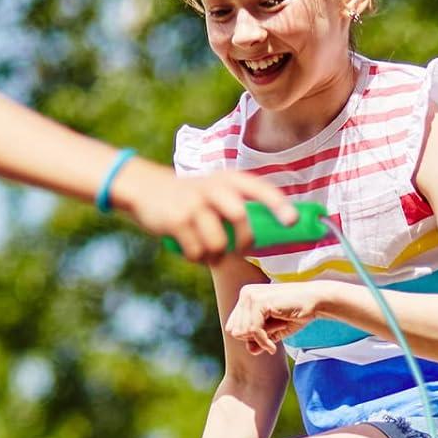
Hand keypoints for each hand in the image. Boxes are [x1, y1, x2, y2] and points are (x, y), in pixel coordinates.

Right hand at [110, 159, 298, 263]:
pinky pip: (197, 252)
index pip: (259, 188)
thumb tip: (278, 235)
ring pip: (219, 243)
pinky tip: (189, 247)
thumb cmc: (193, 199)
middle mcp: (213, 187)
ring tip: (207, 248)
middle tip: (239, 248)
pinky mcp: (176, 220)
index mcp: (228, 180)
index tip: (292, 221)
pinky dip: (196, 257)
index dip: (278, 204)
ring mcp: (193, 203)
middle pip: (241, 219)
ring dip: (216, 254)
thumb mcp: (217, 193)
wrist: (144, 188)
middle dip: (244, 241)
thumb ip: (241, 208)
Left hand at [223, 282, 320, 354]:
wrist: (316, 301)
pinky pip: (253, 331)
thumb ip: (261, 338)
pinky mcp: (259, 302)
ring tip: (277, 334)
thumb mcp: (276, 330)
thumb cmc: (298, 313)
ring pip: (242, 332)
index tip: (268, 339)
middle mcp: (246, 294)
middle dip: (253, 339)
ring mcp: (251, 296)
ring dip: (260, 340)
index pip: (233, 326)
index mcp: (247, 297)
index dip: (249, 337)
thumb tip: (250, 350)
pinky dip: (263, 343)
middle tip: (274, 335)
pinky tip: (273, 347)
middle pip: (234, 330)